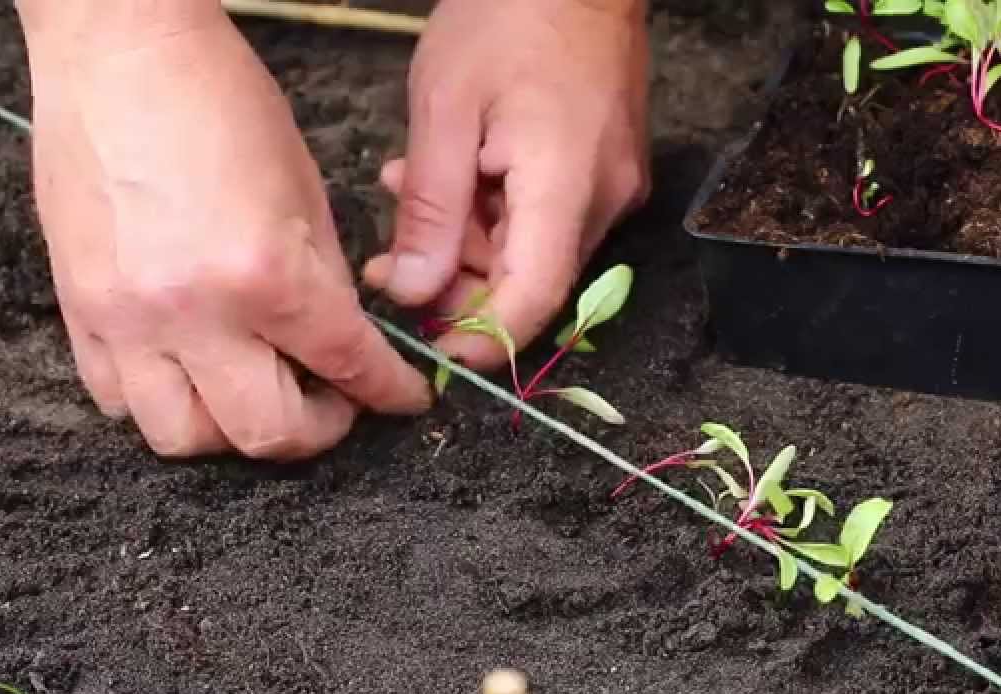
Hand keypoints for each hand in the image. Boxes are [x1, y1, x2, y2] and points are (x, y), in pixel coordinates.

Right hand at [20, 1, 430, 459]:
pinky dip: (165, 402)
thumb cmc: (222, 101)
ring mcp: (126, 321)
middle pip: (265, 433)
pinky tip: (193, 372)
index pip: (348, 367)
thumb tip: (342, 344)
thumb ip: (326, 284)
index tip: (404, 398)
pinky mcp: (78, 311)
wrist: (120, 51)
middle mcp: (193, 315)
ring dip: (234, 431)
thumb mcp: (308, 191)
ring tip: (259, 393)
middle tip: (335, 405)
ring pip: (183, 437)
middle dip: (318, 431)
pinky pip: (119, 399)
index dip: (390, 393)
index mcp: (266, 276)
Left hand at [362, 0, 650, 368]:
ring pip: (535, 252)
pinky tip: (452, 179)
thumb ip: (430, 212)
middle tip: (388, 265)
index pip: (535, 299)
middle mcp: (603, 201)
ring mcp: (612, 187)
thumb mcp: (444, 112)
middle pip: (532, 282)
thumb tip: (411, 292)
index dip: (485, 340)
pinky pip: (547, 218)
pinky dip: (496, 215)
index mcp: (564, 186)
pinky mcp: (607, 171)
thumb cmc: (506, 18)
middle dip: (458, 287)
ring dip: (469, 244)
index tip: (435, 353)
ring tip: (405, 195)